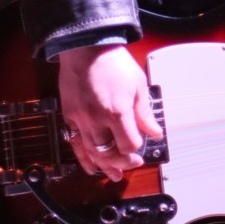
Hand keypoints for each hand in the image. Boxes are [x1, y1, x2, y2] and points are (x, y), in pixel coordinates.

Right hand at [57, 45, 162, 180]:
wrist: (86, 48)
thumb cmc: (112, 62)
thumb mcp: (137, 84)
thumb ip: (145, 111)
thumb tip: (154, 131)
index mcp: (117, 111)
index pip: (129, 143)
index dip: (137, 149)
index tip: (142, 147)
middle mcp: (97, 119)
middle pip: (109, 153)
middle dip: (123, 163)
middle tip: (132, 164)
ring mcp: (81, 119)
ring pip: (91, 153)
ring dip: (104, 167)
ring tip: (115, 174)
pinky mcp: (69, 117)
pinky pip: (75, 144)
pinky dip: (83, 158)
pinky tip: (91, 166)